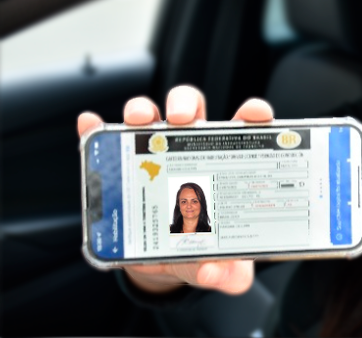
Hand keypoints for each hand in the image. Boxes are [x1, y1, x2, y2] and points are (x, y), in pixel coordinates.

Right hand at [77, 85, 273, 294]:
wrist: (167, 262)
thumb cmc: (203, 251)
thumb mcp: (222, 265)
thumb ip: (229, 273)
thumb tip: (215, 272)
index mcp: (225, 163)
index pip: (244, 128)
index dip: (252, 113)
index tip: (254, 114)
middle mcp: (191, 149)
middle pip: (191, 109)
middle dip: (185, 104)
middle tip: (181, 120)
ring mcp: (155, 153)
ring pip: (151, 116)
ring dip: (143, 110)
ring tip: (139, 121)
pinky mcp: (124, 164)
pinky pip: (108, 138)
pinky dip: (97, 128)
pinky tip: (90, 124)